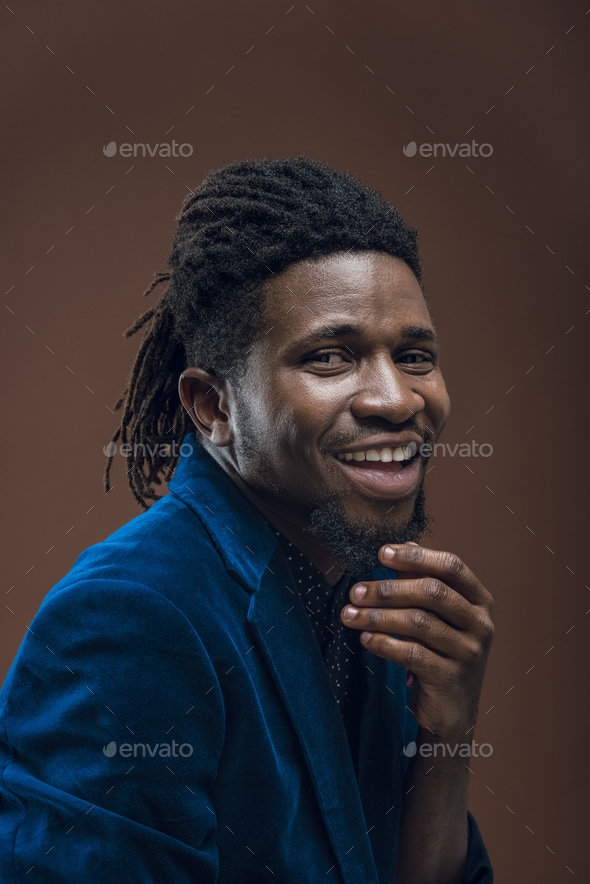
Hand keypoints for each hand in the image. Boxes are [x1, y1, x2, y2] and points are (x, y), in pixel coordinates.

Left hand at [340, 543, 493, 738]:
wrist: (453, 712)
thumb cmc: (441, 654)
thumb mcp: (438, 616)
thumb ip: (423, 580)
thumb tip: (403, 546)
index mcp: (479, 601)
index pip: (452, 567)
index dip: (416, 557)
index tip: (381, 553)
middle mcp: (480, 624)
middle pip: (431, 593)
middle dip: (388, 589)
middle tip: (355, 592)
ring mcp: (469, 653)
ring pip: (418, 623)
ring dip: (377, 617)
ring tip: (350, 615)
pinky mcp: (451, 678)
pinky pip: (411, 654)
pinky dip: (383, 643)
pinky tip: (365, 639)